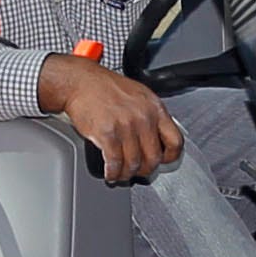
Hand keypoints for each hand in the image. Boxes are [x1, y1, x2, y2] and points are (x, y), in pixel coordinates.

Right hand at [37, 54, 184, 183]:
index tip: (162, 160)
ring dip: (126, 174)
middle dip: (145, 170)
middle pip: (154, 157)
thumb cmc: (104, 87)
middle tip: (138, 172)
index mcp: (154, 108)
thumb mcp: (138, 95)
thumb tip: (155, 136)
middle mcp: (143, 117)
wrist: (80, 82)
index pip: (175, 141)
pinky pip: (115, 163)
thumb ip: (150, 115)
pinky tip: (110, 173)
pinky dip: (112, 173)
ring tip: (121, 174)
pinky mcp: (107, 134)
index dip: (170, 156)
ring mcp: (126, 126)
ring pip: (134, 164)